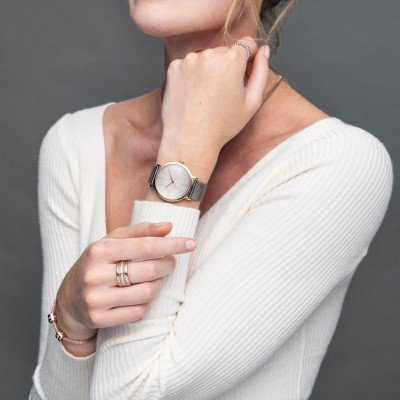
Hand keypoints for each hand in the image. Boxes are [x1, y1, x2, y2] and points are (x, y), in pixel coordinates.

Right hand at [55, 222, 195, 345]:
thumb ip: (139, 231)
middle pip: (149, 270)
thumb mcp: (110, 242)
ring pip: (147, 293)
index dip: (172, 245)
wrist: (68, 300)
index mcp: (99, 251)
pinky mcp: (100, 319)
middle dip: (168, 264)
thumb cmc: (96, 264)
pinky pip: (139, 312)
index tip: (191, 243)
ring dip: (160, 283)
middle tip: (171, 261)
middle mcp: (95, 275)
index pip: (145, 246)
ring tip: (157, 277)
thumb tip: (168, 226)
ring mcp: (97, 300)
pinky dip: (147, 302)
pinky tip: (142, 293)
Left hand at [160, 36, 269, 153]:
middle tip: (224, 93)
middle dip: (228, 66)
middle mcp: (209, 54)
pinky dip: (192, 75)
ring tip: (208, 96)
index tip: (244, 74)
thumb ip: (261, 71)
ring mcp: (189, 60)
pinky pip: (188, 65)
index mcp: (232, 60)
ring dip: (209, 69)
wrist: (190, 140)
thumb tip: (263, 50)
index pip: (246, 44)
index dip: (248, 58)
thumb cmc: (223, 126)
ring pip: (206, 58)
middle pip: (225, 51)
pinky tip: (194, 95)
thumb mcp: (252, 102)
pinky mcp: (174, 68)